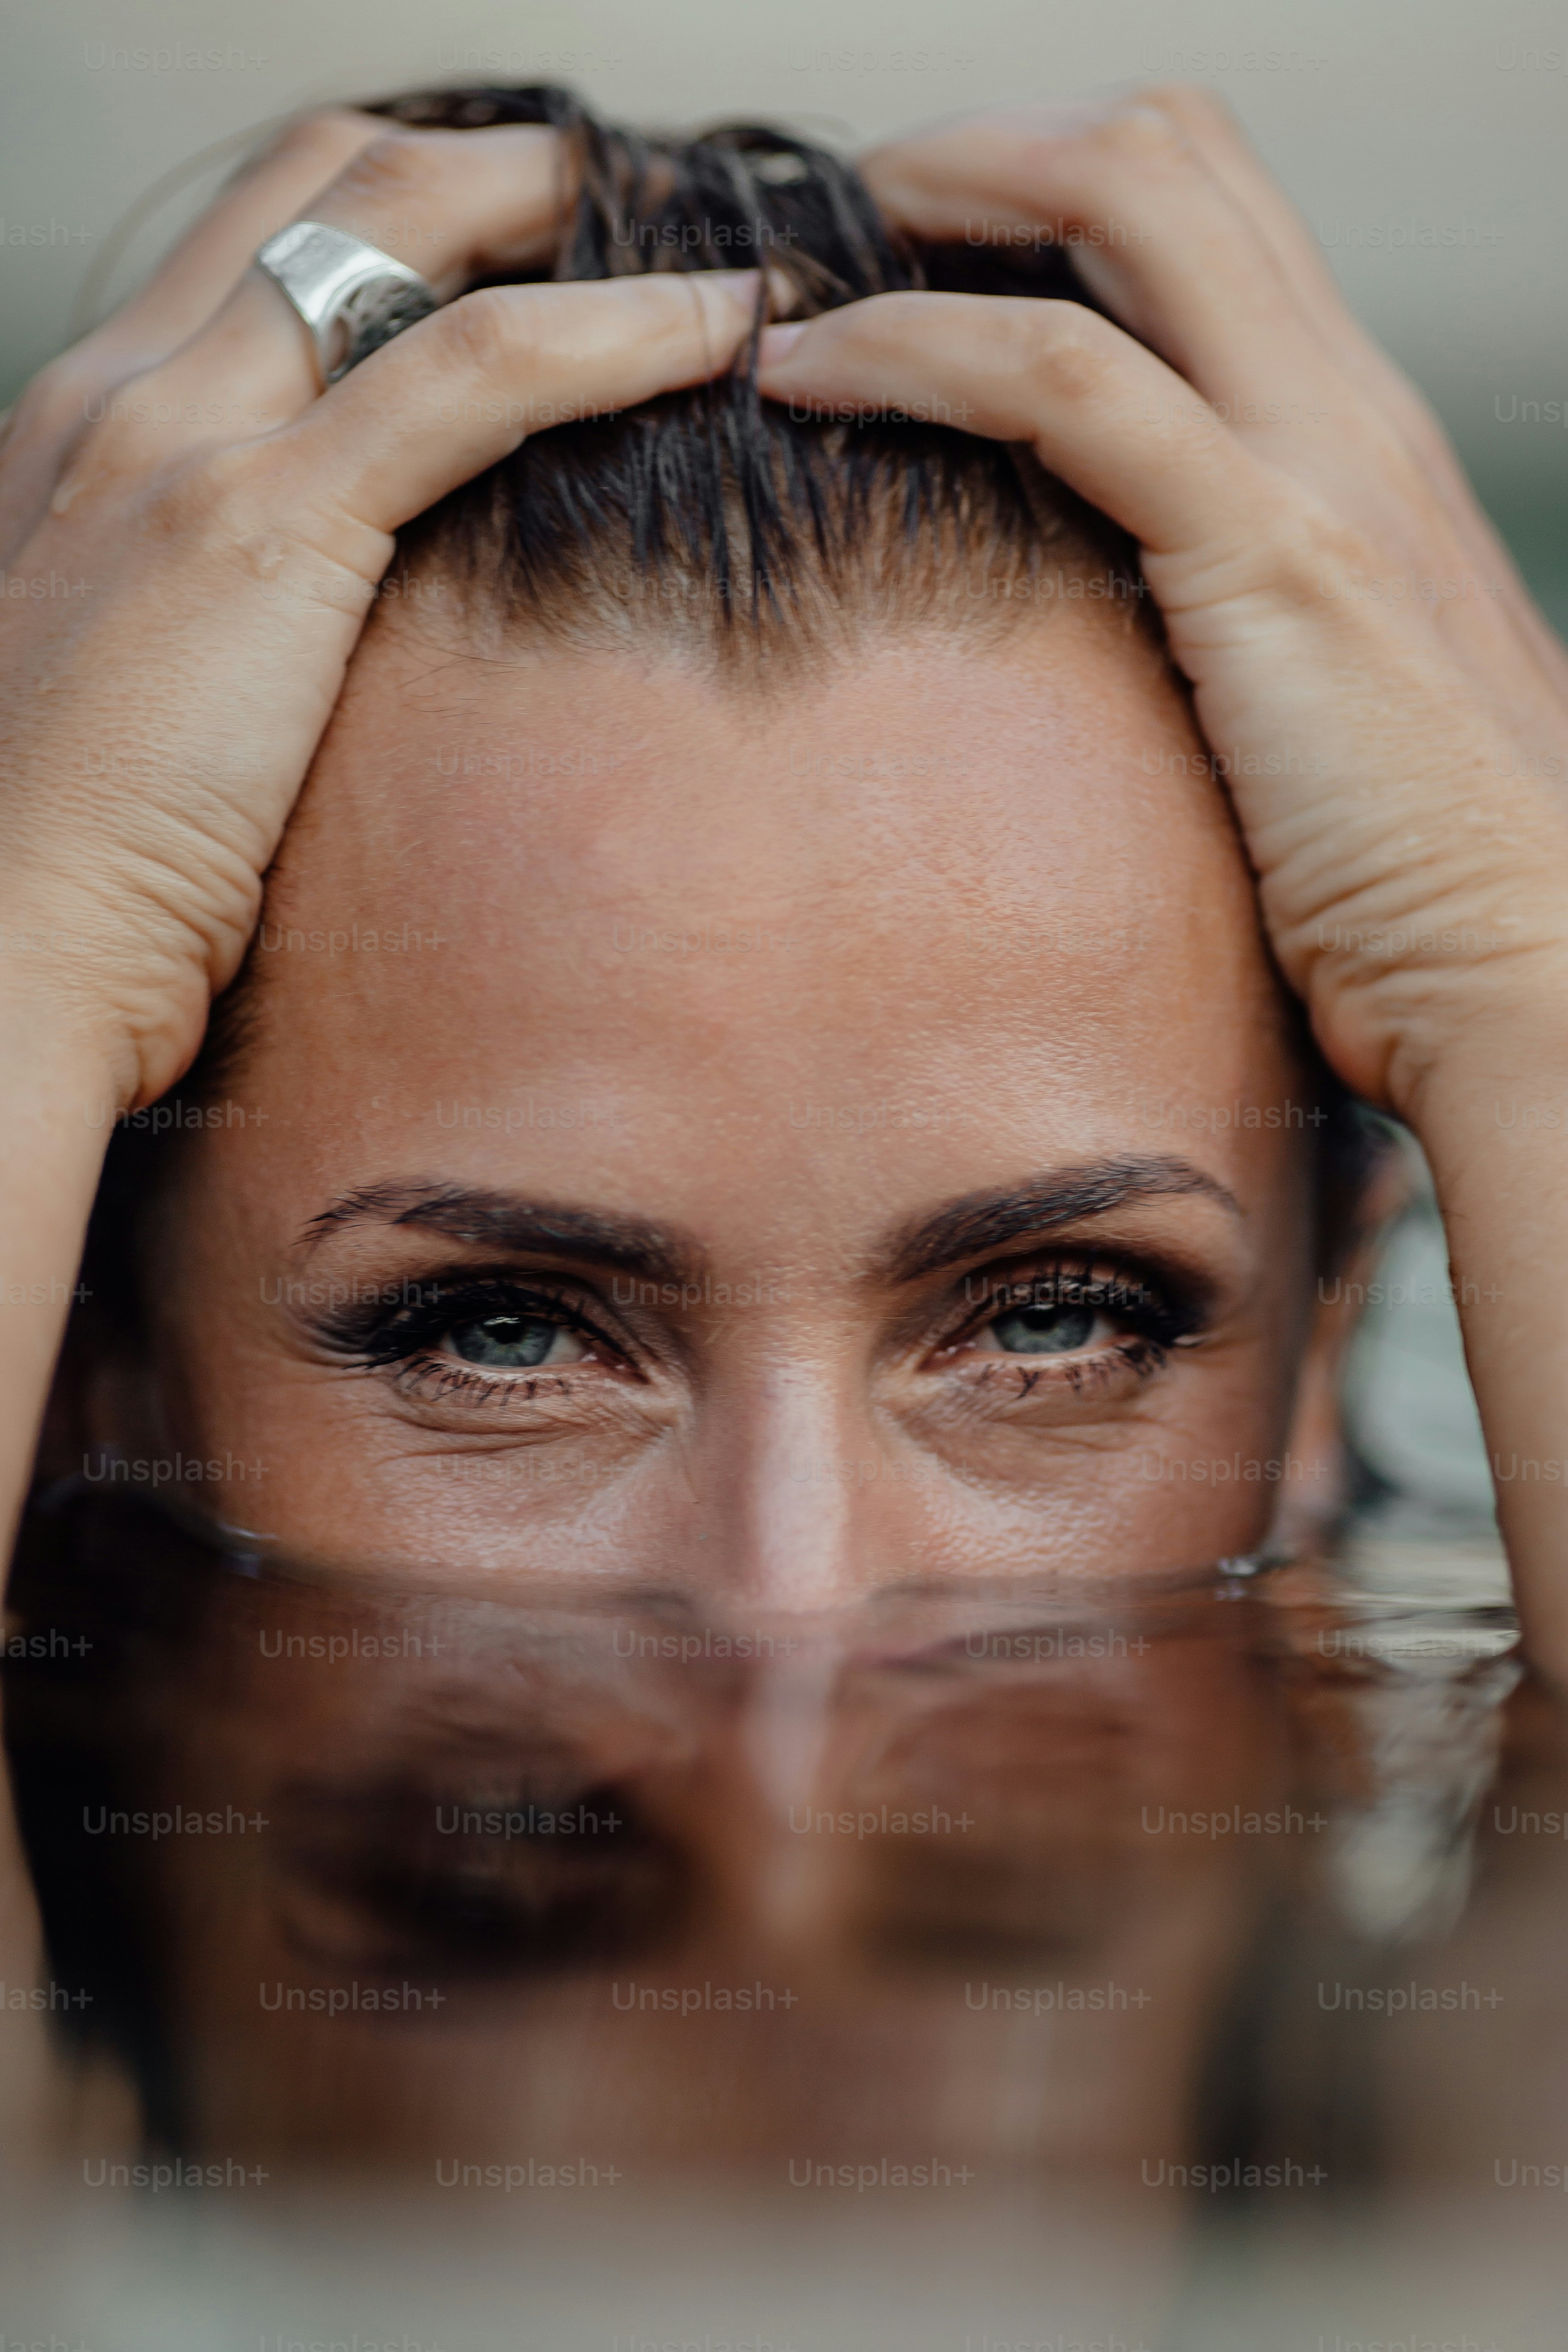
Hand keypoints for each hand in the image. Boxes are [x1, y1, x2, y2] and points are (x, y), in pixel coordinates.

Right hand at [0, 112, 758, 1108]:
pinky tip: (709, 332)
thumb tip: (338, 636)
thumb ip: (222, 611)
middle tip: (614, 211)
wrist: (0, 953)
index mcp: (89, 429)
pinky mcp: (259, 527)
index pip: (256, 241)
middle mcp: (121, 397)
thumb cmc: (75, 859)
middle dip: (483, 174)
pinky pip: (475, 372)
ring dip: (557, 218)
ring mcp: (179, 445)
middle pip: (324, 187)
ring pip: (400, 232)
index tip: (518, 251)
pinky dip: (611, 333)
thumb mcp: (140, 684)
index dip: (398, 210)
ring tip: (694, 266)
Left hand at [758, 89, 1567, 1117]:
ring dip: (938, 210)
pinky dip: (914, 349)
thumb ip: (1239, 635)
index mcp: (1359, 443)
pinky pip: (1064, 379)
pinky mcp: (1272, 556)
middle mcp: (1353, 414)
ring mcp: (1323, 466)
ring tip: (802, 296)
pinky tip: (809, 380)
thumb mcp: (1324, 715)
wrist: (1537, 985)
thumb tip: (1110, 649)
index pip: (1206, 222)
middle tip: (848, 238)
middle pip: (1164, 154)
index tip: (911, 266)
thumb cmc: (1420, 893)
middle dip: (980, 156)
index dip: (1047, 195)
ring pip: (1124, 199)